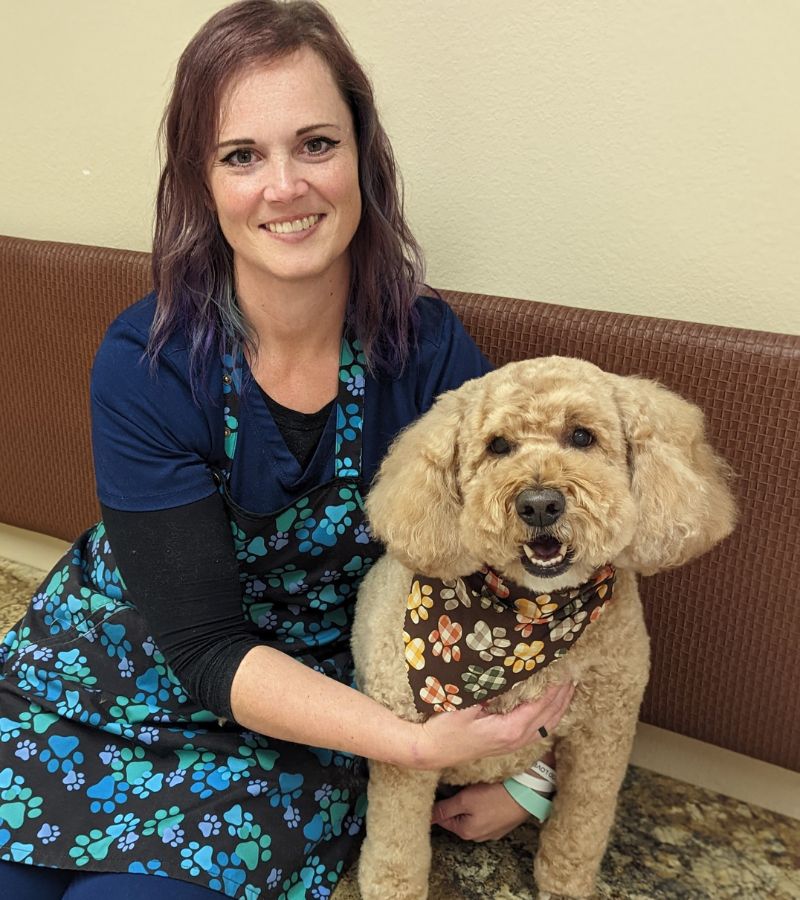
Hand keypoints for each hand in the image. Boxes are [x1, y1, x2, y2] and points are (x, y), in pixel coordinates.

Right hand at [406, 681, 573, 770]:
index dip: (555, 687)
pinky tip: (551, 707)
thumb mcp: (464, 703)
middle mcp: (516, 739)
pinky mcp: (508, 744)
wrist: (431, 751)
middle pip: (550, 716)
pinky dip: (550, 717)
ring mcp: (513, 744)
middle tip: (573, 673)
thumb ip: (487, 688)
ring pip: (547, 726)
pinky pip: (538, 730)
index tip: (564, 669)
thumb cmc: (445, 726)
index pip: (541, 705)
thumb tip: (506, 669)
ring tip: (568, 687)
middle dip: (563, 695)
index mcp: (509, 729)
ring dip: (559, 706)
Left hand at [432, 782, 530, 841]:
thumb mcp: (465, 800)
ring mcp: (491, 831)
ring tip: (470, 787)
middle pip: (456, 816)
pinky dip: (481, 805)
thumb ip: (445, 809)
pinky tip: (485, 793)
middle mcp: (477, 836)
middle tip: (453, 784)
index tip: (436, 789)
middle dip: (453, 802)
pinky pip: (484, 814)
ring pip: (471, 815)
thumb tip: (427, 818)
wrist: (526, 794)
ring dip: (468, 803)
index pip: (441, 818)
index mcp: (465, 832)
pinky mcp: (501, 823)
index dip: (437, 803)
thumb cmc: (494, 796)